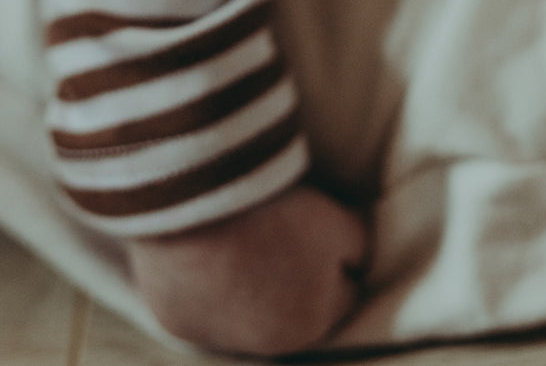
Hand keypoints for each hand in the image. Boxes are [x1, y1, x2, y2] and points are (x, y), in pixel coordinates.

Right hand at [127, 183, 369, 356]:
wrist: (197, 210)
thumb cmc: (277, 216)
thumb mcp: (340, 222)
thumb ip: (358, 245)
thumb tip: (359, 257)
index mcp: (312, 323)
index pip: (345, 291)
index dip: (340, 256)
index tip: (326, 229)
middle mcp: (267, 344)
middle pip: (296, 307)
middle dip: (296, 277)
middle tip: (284, 232)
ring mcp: (216, 337)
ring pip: (247, 312)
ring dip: (251, 285)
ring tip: (247, 239)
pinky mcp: (177, 322)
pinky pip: (202, 305)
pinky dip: (206, 284)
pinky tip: (208, 253)